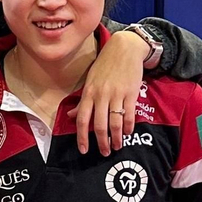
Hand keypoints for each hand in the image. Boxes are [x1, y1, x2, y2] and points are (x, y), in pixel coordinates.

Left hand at [69, 29, 150, 154]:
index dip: (82, 137)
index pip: (82, 120)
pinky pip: (130, 114)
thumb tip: (70, 116)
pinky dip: (129, 127)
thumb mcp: (90, 81)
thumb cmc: (105, 65)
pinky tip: (128, 133)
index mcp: (89, 93)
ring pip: (115, 123)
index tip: (84, 150)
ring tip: (117, 146)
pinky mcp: (131, 93)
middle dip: (101, 142)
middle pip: (99, 125)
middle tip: (104, 152)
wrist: (124, 48)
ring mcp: (117, 94)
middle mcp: (101, 95)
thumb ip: (82, 101)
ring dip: (116, 138)